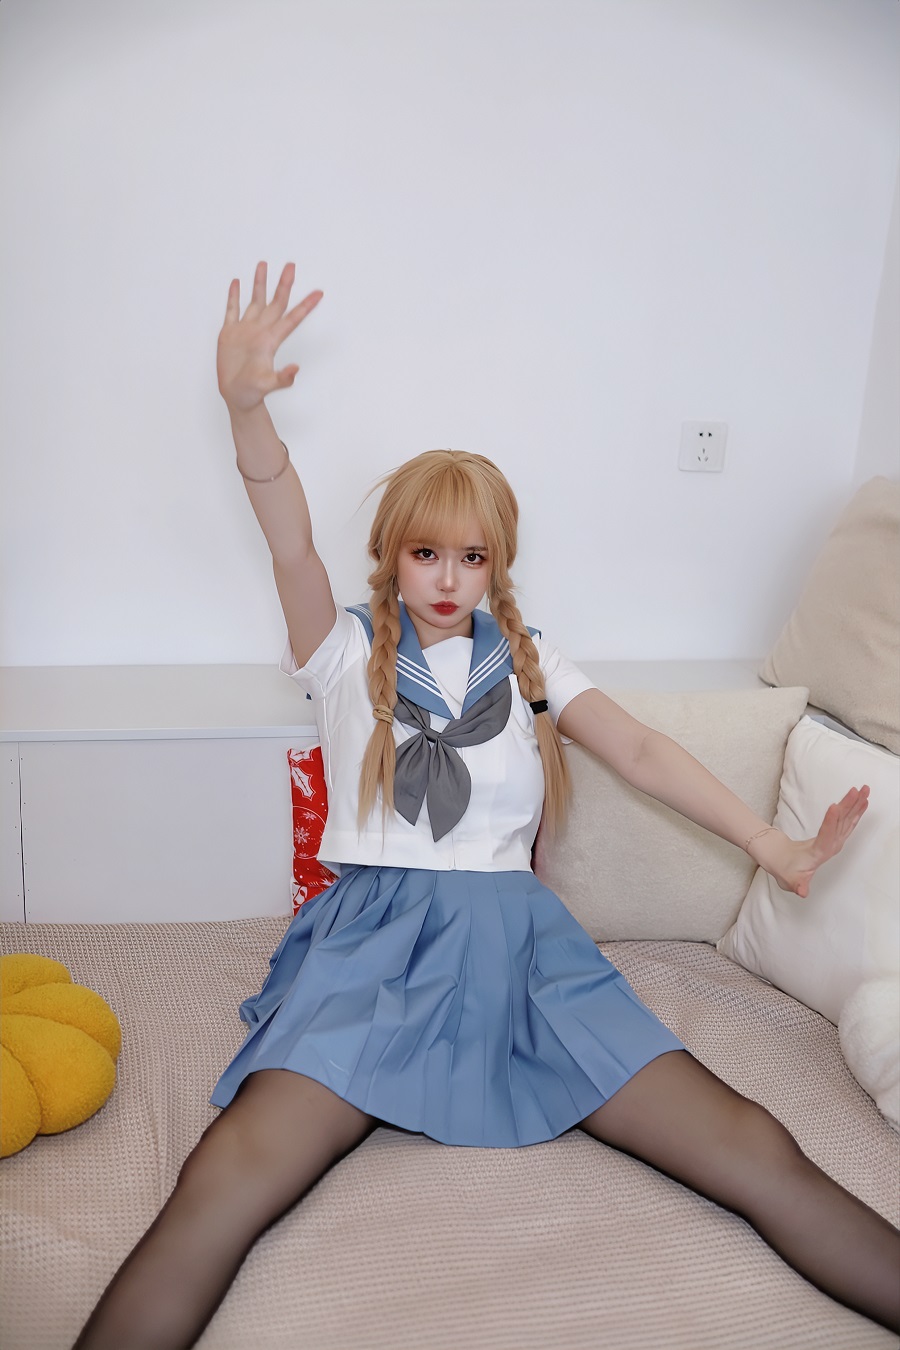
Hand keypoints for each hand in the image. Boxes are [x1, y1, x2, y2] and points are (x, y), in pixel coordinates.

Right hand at [217, 261, 322, 413]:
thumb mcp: (267, 385)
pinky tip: (236, 283)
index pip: (292, 318)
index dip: (305, 305)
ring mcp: (245, 330)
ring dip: (260, 283)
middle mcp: (260, 331)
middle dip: (283, 284)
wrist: (236, 396)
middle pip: (275, 302)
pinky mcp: (229, 333)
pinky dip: (233, 296)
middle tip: (291, 265)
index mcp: (270, 340)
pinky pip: (232, 310)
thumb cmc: (252, 393)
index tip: (319, 292)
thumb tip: (295, 370)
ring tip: (263, 264)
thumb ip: (282, 378)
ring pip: (255, 300)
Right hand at [751, 785, 870, 896]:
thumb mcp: (788, 880)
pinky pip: (847, 821)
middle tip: (857, 790)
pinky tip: (862, 801)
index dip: (831, 822)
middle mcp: (831, 846)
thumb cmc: (787, 871)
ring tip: (863, 789)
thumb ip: (796, 885)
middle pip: (842, 824)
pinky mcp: (835, 835)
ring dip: (855, 804)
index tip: (834, 806)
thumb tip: (802, 892)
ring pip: (847, 820)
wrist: (785, 866)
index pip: (827, 836)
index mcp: (819, 853)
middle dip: (850, 806)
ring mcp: (835, 840)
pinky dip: (854, 810)